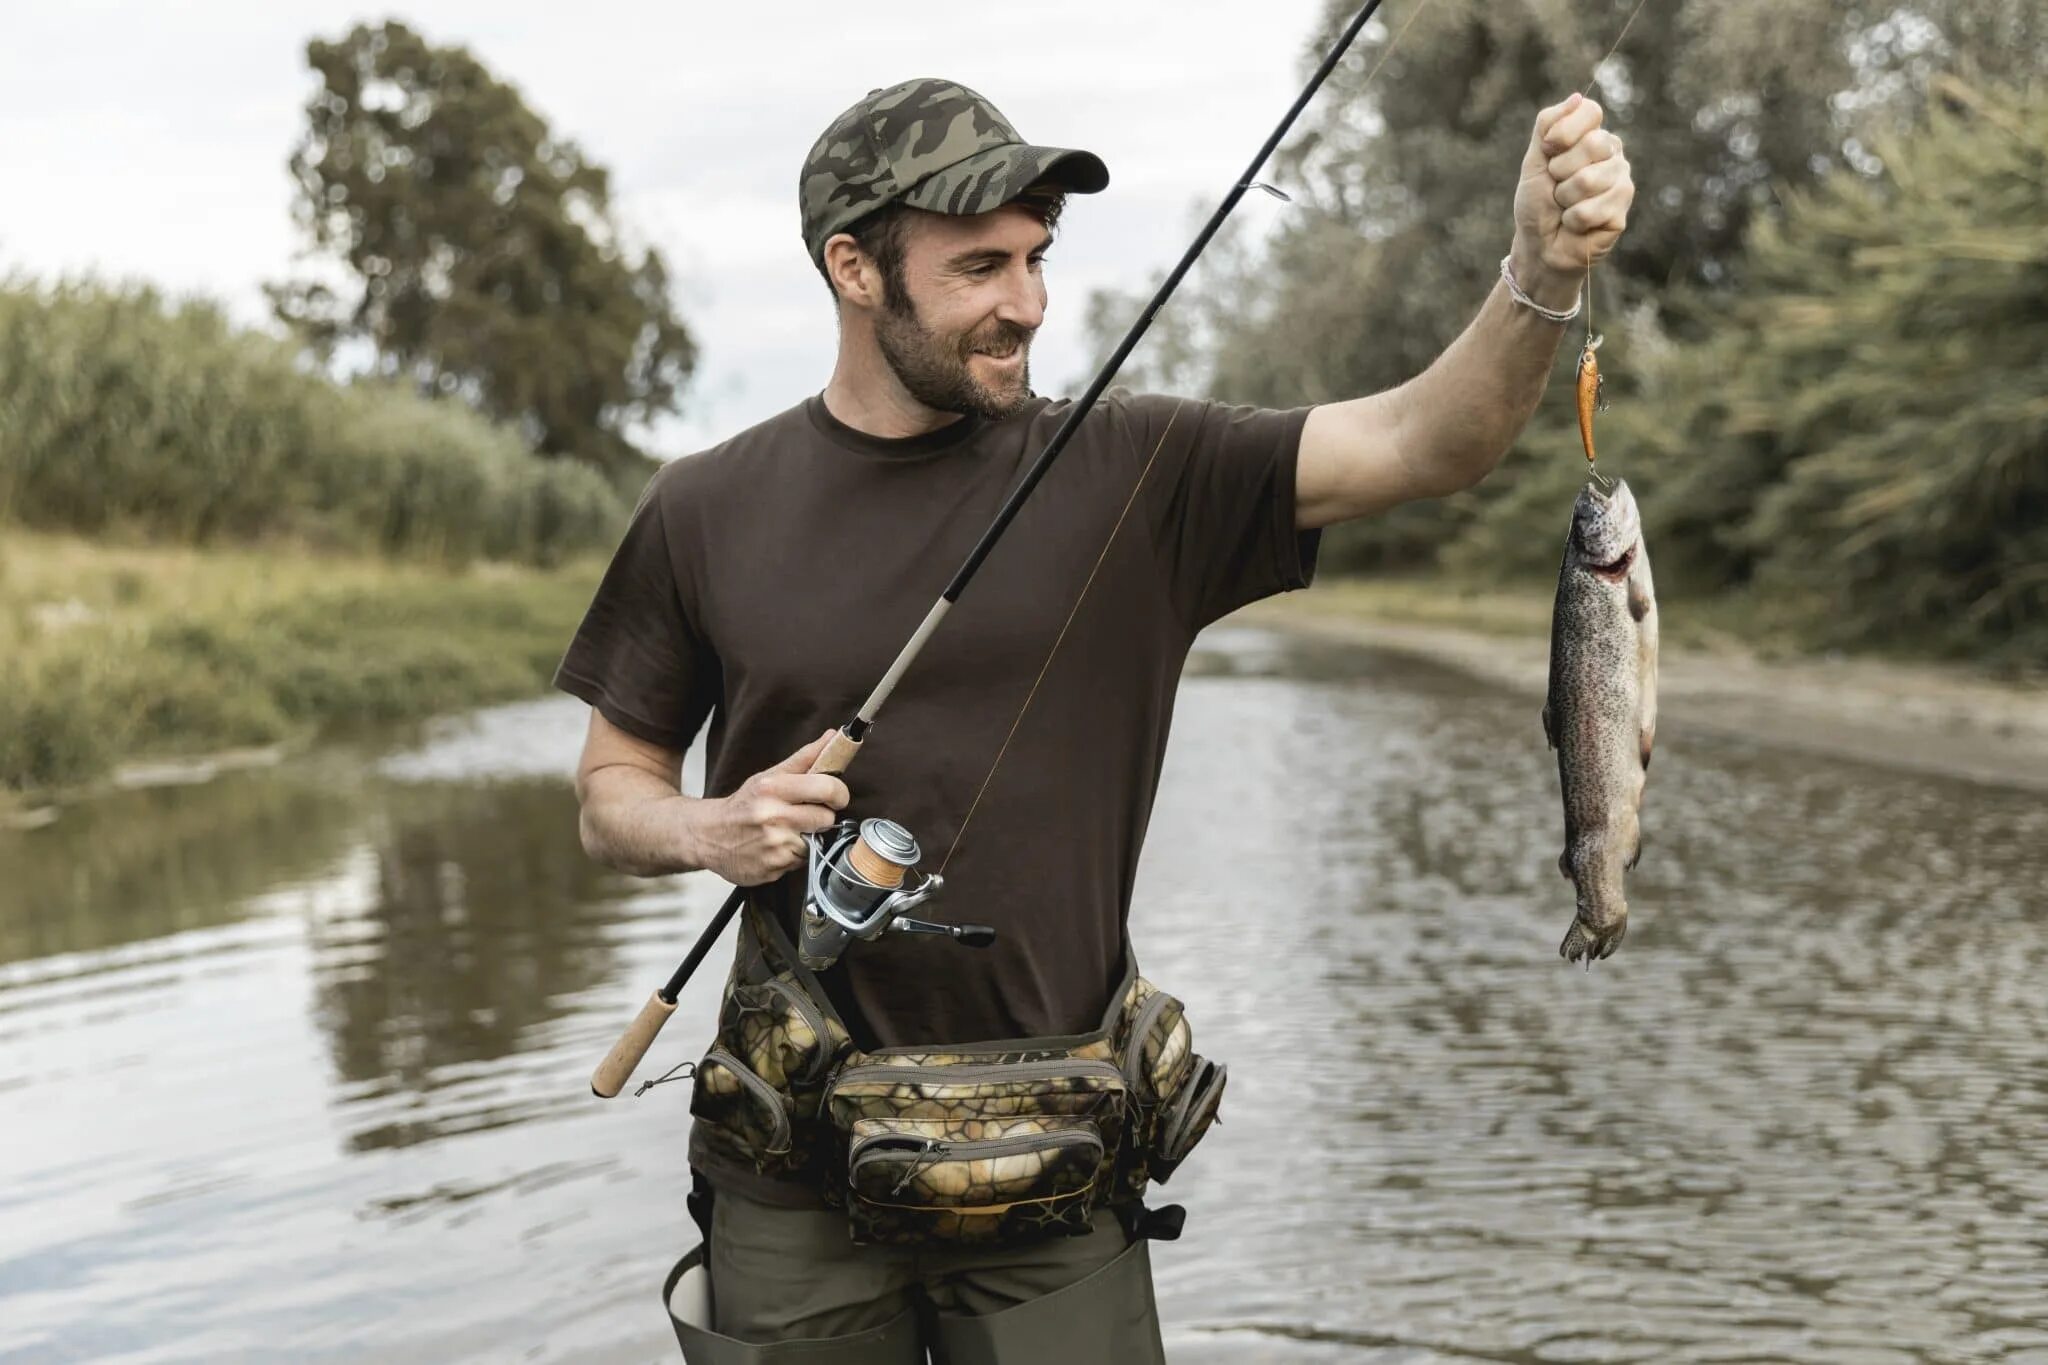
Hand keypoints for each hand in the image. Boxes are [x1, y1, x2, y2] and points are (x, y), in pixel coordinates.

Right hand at [688, 729, 849, 885]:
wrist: (708, 835)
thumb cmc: (744, 804)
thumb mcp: (769, 777)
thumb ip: (805, 758)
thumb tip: (834, 736)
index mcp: (773, 789)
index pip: (826, 788)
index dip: (839, 793)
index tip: (835, 796)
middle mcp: (772, 817)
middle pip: (827, 818)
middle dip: (821, 817)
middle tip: (805, 815)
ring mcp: (773, 846)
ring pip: (816, 842)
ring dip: (806, 839)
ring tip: (786, 832)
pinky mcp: (772, 868)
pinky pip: (800, 862)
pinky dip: (792, 856)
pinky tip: (776, 848)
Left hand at [1513, 92, 1633, 289]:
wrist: (1539, 246)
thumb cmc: (1536, 204)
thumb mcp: (1534, 160)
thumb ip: (1549, 125)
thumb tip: (1577, 97)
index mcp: (1593, 137)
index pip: (1591, 113)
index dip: (1563, 133)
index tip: (1548, 153)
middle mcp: (1613, 155)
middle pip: (1592, 144)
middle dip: (1560, 171)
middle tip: (1556, 187)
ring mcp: (1621, 182)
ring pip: (1590, 179)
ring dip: (1565, 199)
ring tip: (1565, 207)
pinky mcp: (1621, 211)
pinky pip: (1592, 208)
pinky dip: (1574, 220)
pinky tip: (1576, 225)